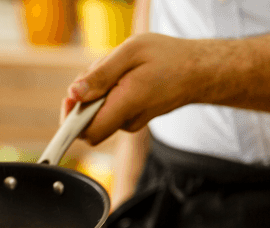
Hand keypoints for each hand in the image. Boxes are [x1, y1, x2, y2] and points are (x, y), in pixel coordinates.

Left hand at [62, 33, 219, 144]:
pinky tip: (125, 77)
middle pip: (88, 123)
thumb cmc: (168, 57)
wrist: (199, 71)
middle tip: (102, 72)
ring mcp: (131, 123)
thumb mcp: (131, 52)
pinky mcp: (132, 119)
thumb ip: (100, 74)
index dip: (71, 120)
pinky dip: (109, 93)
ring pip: (98, 113)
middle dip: (85, 98)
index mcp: (127, 104)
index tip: (71, 99)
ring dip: (98, 92)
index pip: (88, 132)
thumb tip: (74, 94)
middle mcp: (128, 121)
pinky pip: (109, 109)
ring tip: (120, 71)